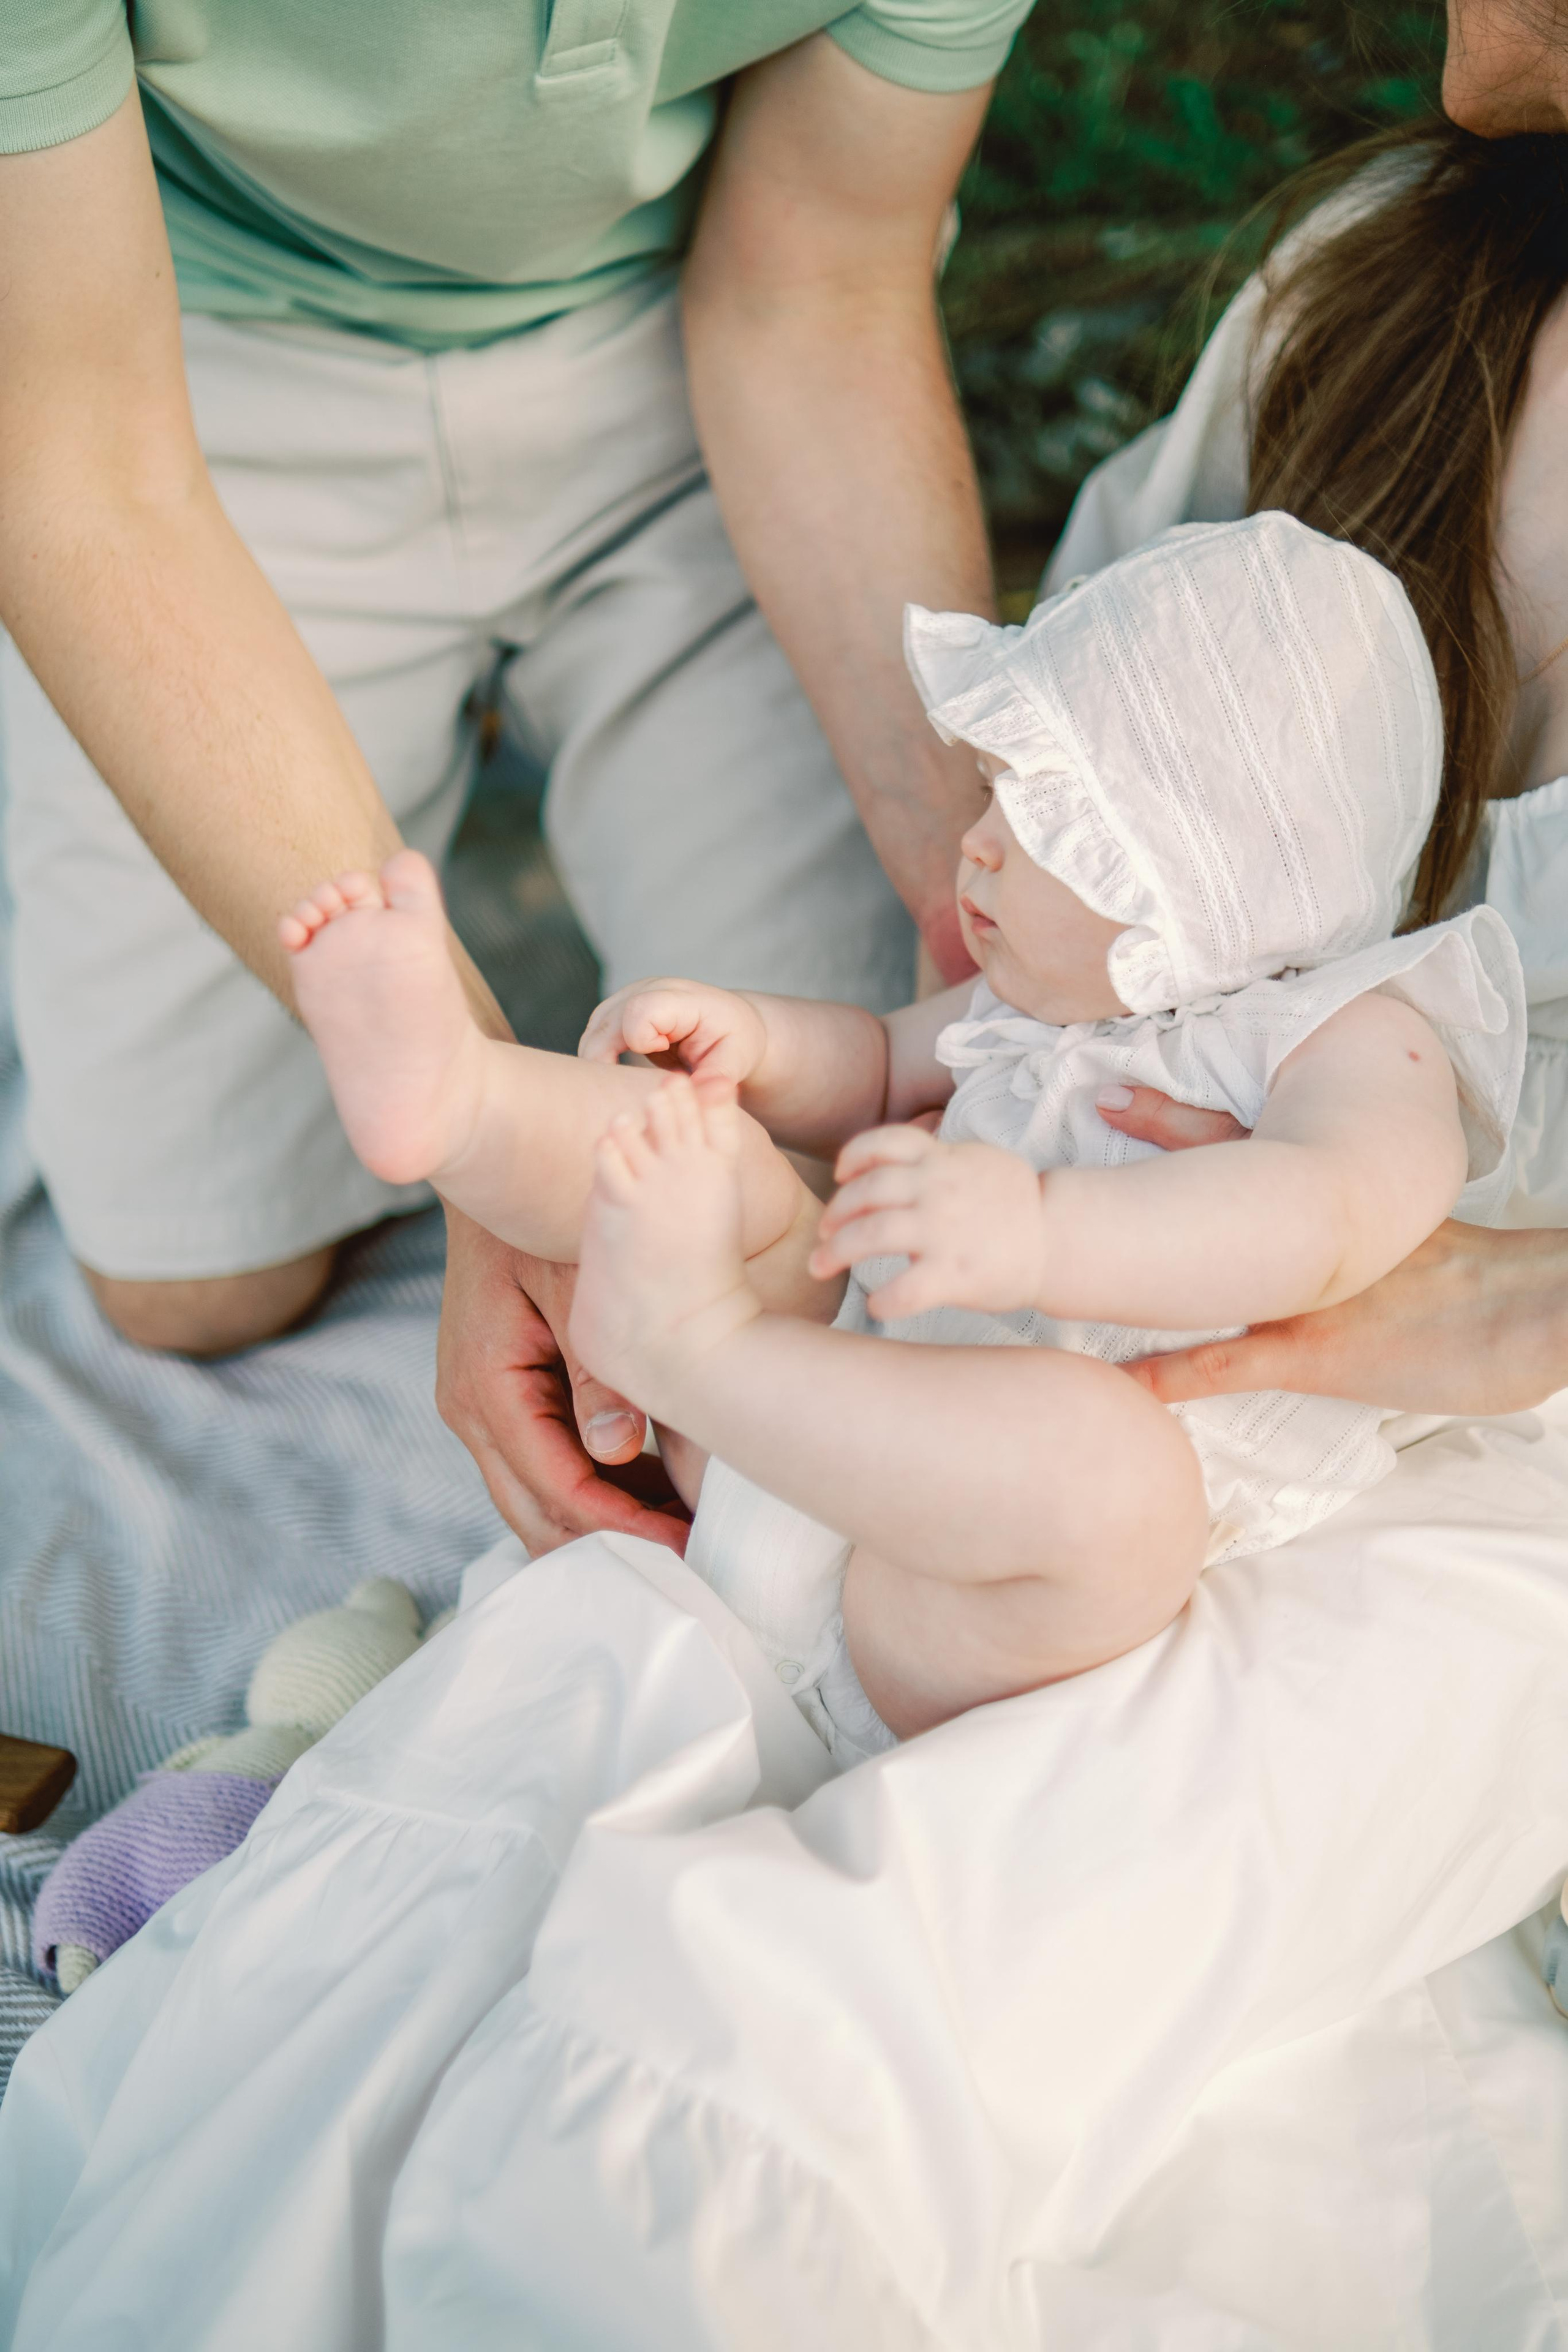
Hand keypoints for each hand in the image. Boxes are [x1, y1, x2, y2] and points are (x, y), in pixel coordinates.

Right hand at [437, 1206, 690, 1554]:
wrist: (496, 1169)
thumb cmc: (535, 1219)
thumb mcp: (572, 1287)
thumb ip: (594, 1373)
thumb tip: (615, 1452)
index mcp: (484, 1385)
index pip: (554, 1487)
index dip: (619, 1527)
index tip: (681, 1548)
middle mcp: (471, 1407)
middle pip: (537, 1513)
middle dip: (611, 1545)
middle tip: (689, 1560)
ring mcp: (480, 1407)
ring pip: (537, 1499)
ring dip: (604, 1523)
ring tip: (680, 1535)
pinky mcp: (500, 1397)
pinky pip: (542, 1464)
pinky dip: (592, 1488)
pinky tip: (650, 1494)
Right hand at [578, 977, 769, 1093]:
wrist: (729, 1024)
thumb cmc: (734, 1042)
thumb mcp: (736, 1060)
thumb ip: (717, 1078)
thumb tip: (704, 1097)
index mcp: (681, 998)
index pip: (640, 1012)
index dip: (641, 1041)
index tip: (662, 1056)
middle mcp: (648, 989)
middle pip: (605, 1024)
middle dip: (610, 1064)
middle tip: (629, 1091)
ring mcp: (627, 997)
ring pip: (592, 1032)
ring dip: (601, 1065)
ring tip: (625, 1087)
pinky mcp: (615, 1012)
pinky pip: (593, 1038)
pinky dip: (600, 1062)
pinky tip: (618, 1080)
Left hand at [809, 1124, 1044, 1319]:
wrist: (1061, 1240)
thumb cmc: (1015, 1206)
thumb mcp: (978, 1161)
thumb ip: (937, 1158)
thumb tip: (892, 1161)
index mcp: (944, 1160)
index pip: (886, 1142)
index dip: (854, 1156)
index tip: (842, 1175)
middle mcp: (939, 1189)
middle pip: (866, 1192)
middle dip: (835, 1214)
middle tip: (824, 1236)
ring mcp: (945, 1232)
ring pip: (872, 1236)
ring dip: (836, 1252)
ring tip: (821, 1267)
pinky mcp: (955, 1274)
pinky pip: (904, 1290)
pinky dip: (882, 1301)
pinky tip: (876, 1305)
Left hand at [1097, 1085, 1567, 1412]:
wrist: (1534, 1313)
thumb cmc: (1482, 1284)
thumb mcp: (1407, 1240)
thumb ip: (1354, 1224)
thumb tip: (1322, 1213)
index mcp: (1324, 1203)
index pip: (1236, 1145)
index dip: (1174, 1120)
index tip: (1114, 1092)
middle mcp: (1300, 1238)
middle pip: (1209, 1177)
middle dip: (1152, 1141)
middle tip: (1091, 1102)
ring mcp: (1298, 1296)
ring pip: (1199, 1272)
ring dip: (1134, 1263)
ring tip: (1063, 1250)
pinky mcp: (1312, 1356)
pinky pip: (1226, 1366)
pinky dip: (1172, 1376)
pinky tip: (1123, 1386)